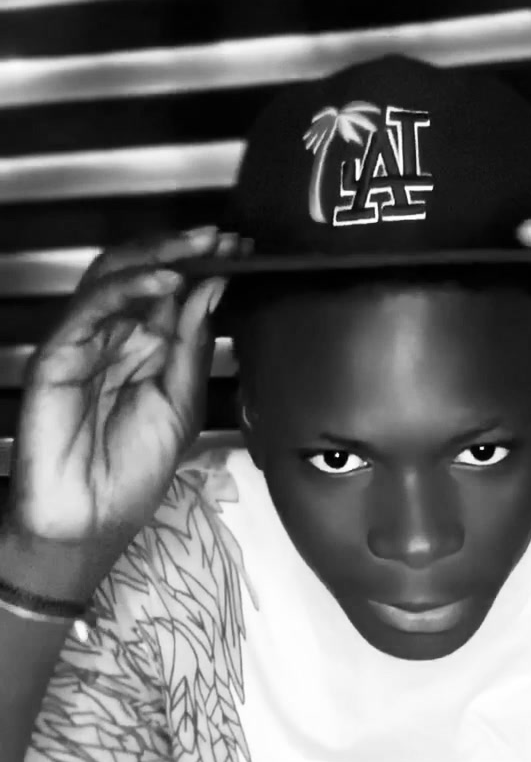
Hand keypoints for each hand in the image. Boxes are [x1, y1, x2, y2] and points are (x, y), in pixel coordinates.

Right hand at [6, 227, 231, 568]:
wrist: (88, 522)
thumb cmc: (131, 474)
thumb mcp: (180, 405)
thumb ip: (193, 346)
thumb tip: (214, 287)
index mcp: (145, 350)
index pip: (173, 292)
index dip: (204, 267)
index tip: (241, 250)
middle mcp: (114, 338)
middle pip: (144, 274)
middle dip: (184, 250)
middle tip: (224, 238)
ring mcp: (84, 342)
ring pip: (114, 276)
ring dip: (160, 256)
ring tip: (200, 247)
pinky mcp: (58, 353)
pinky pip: (92, 306)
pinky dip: (128, 286)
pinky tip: (165, 281)